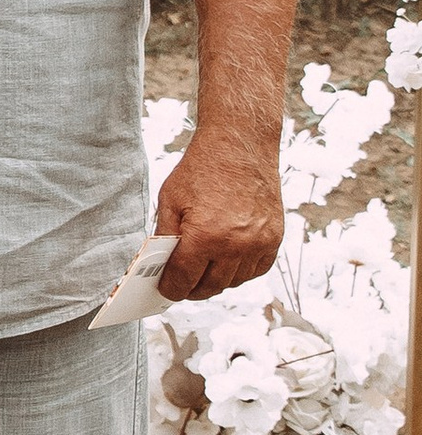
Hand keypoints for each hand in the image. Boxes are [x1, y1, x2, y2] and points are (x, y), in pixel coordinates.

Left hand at [155, 122, 284, 302]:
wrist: (241, 145)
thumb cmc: (202, 169)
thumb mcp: (170, 200)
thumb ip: (165, 236)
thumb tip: (159, 264)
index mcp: (205, 236)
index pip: (183, 279)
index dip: (171, 288)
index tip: (165, 290)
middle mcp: (235, 245)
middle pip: (210, 287)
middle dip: (192, 289)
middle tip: (181, 286)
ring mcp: (259, 244)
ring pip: (233, 282)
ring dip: (216, 281)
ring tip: (202, 272)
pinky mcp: (274, 238)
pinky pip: (256, 270)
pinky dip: (240, 271)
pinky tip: (226, 262)